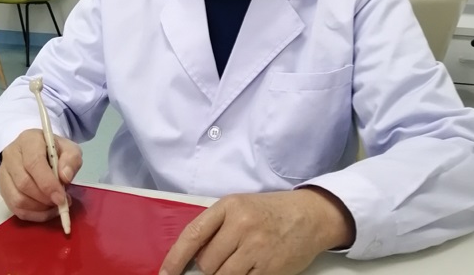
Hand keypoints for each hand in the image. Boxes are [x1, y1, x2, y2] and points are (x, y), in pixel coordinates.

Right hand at [0, 128, 82, 221]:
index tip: (61, 197)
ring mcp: (4, 173)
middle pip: (24, 183)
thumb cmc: (54, 149)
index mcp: (28, 140)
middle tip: (61, 202)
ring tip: (55, 205)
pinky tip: (46, 211)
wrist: (38, 149)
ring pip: (17, 199)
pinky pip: (15, 208)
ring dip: (39, 208)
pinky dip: (33, 215)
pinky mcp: (3, 189)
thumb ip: (71, 160)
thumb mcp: (69, 148)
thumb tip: (65, 178)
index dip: (47, 183)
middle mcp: (11, 155)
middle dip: (45, 198)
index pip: (34, 163)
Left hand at [160, 187, 354, 274]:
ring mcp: (256, 248)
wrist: (308, 215)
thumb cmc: (269, 212)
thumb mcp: (240, 207)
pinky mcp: (270, 269)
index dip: (175, 258)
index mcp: (229, 206)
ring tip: (239, 262)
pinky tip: (250, 269)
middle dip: (209, 267)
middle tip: (225, 257)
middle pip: (207, 263)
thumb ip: (216, 227)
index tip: (164, 274)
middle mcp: (241, 225)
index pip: (193, 234)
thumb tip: (191, 259)